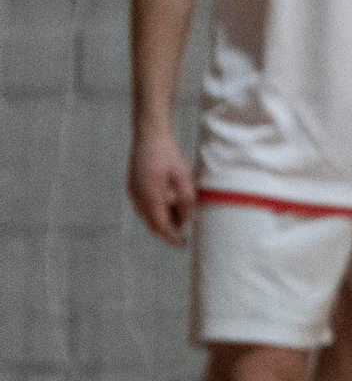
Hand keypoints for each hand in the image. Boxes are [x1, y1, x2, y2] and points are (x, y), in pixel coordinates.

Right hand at [127, 125, 196, 245]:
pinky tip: (171, 199)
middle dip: (169, 228)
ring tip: (182, 209)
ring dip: (164, 217)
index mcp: (150, 196)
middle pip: (153, 223)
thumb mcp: (183, 176)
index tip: (184, 244)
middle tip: (186, 229)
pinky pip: (145, 206)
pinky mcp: (133, 188)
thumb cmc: (168, 154)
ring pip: (149, 215)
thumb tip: (188, 220)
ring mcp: (133, 193)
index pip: (160, 226)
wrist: (150, 136)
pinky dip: (158, 208)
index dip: (172, 237)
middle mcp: (137, 198)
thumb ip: (186, 200)